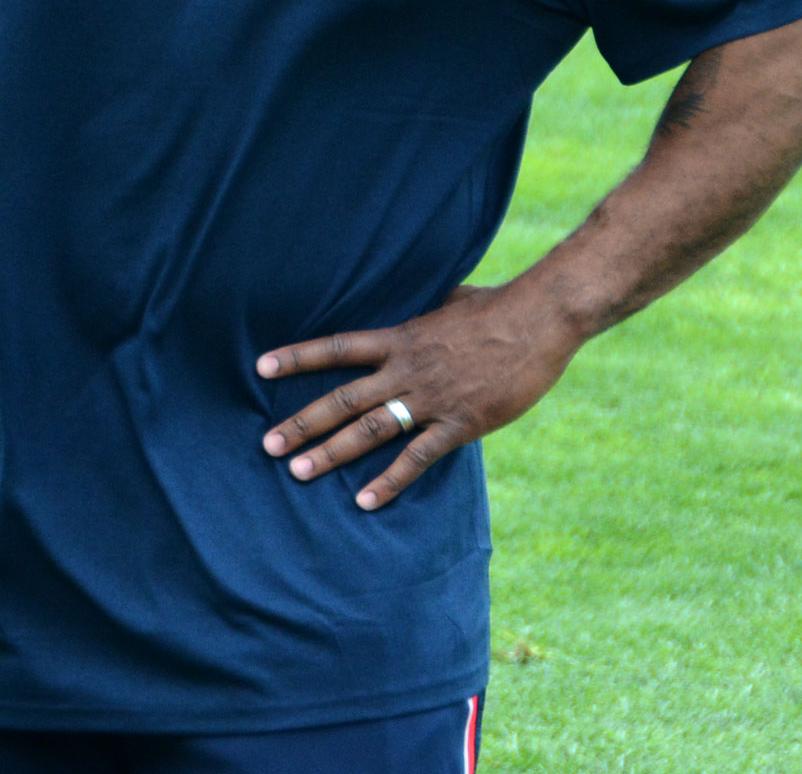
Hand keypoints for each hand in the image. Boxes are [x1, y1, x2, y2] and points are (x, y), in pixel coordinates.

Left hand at [256, 277, 584, 509]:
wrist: (539, 319)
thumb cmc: (497, 307)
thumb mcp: (449, 301)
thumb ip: (426, 311)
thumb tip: (420, 303)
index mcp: (401, 338)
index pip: (338, 347)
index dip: (298, 357)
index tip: (262, 366)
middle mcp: (407, 368)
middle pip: (343, 398)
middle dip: (303, 422)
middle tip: (268, 445)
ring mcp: (432, 397)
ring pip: (370, 429)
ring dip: (331, 453)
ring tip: (298, 473)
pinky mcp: (460, 423)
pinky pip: (417, 457)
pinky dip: (389, 481)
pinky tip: (365, 502)